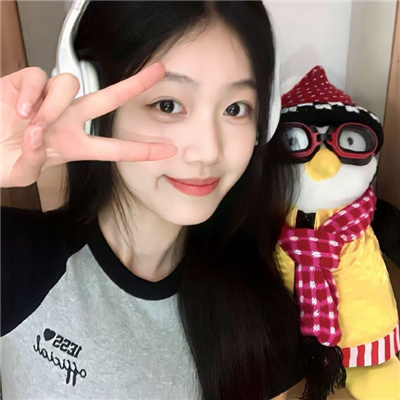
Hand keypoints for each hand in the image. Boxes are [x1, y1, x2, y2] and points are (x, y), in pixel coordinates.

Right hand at [0, 62, 176, 187]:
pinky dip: (32, 94)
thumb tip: (37, 138)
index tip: (168, 149)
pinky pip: (40, 77)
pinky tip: (21, 110)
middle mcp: (67, 119)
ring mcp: (49, 99)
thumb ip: (31, 164)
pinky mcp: (27, 82)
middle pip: (108, 98)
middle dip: (134, 85)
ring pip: (70, 84)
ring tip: (34, 124)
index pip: (115, 148)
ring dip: (53, 104)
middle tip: (160, 72)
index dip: (142, 150)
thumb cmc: (2, 158)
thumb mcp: (19, 173)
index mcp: (74, 145)